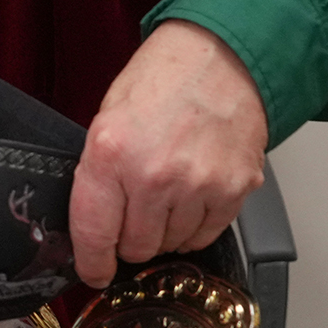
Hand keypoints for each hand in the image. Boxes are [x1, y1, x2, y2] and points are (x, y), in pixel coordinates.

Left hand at [68, 21, 268, 286]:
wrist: (224, 55)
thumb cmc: (164, 80)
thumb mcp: (108, 118)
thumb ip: (100, 174)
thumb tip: (93, 227)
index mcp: (112, 153)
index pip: (94, 233)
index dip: (92, 262)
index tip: (95, 271)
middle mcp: (155, 175)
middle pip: (137, 248)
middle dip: (131, 238)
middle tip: (136, 208)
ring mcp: (199, 186)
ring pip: (173, 245)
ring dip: (166, 229)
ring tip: (169, 188)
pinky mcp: (235, 190)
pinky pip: (207, 234)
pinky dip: (196, 224)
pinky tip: (193, 192)